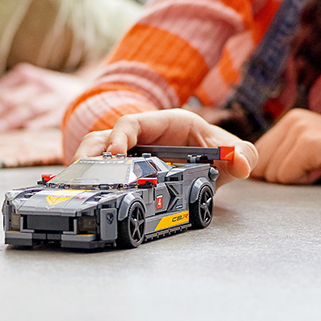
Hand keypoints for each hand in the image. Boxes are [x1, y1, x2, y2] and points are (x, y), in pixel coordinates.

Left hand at [0, 63, 91, 131]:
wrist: (86, 86)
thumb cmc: (49, 91)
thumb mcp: (27, 86)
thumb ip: (4, 96)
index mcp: (22, 75)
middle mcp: (35, 83)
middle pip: (5, 100)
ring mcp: (50, 95)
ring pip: (25, 107)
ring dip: (7, 119)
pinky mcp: (64, 107)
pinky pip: (48, 116)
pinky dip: (37, 122)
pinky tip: (26, 129)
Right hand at [73, 108, 258, 185]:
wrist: (212, 162)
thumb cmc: (215, 148)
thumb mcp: (230, 149)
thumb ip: (242, 154)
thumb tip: (243, 164)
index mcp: (163, 123)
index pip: (131, 122)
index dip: (119, 136)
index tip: (114, 153)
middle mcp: (141, 137)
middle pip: (103, 138)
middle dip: (89, 153)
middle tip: (82, 173)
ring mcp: (130, 155)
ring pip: (96, 154)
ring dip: (85, 167)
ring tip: (76, 186)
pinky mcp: (126, 172)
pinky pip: (102, 173)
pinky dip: (92, 182)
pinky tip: (87, 197)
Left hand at [252, 109, 320, 184]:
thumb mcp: (310, 153)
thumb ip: (282, 156)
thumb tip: (252, 173)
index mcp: (289, 120)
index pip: (257, 154)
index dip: (275, 171)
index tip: (305, 168)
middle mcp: (291, 119)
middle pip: (262, 165)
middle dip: (286, 176)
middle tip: (316, 167)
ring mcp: (299, 129)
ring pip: (273, 174)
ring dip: (298, 179)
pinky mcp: (308, 143)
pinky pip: (287, 177)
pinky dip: (305, 181)